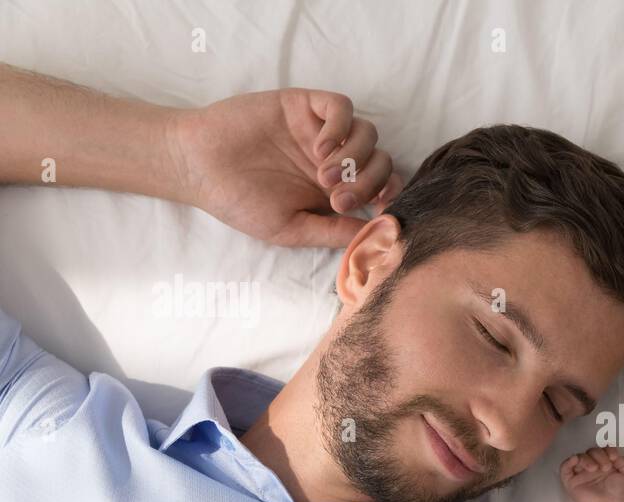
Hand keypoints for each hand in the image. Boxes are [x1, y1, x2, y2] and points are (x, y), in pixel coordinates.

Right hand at [167, 88, 402, 247]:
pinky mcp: (303, 106)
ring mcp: (320, 131)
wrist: (197, 166)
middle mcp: (334, 159)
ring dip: (356, 158)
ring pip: (368, 133)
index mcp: (336, 190)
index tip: (380, 211)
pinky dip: (341, 128)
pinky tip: (320, 149)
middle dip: (369, 183)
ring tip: (324, 177)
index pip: (382, 186)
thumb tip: (376, 237)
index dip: (390, 195)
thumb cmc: (239, 201)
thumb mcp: (291, 228)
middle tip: (339, 200)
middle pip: (380, 161)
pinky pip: (341, 107)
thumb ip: (333, 232)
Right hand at [560, 447, 623, 501]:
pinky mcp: (572, 482)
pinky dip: (568, 461)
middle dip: (599, 455)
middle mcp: (594, 468)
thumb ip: (623, 458)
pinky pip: (564, 468)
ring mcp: (582, 475)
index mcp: (606, 465)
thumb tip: (611, 454)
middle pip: (590, 451)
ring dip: (587, 458)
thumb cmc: (621, 493)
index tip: (614, 457)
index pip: (602, 450)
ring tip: (595, 469)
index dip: (607, 450)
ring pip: (579, 457)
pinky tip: (576, 460)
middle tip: (606, 467)